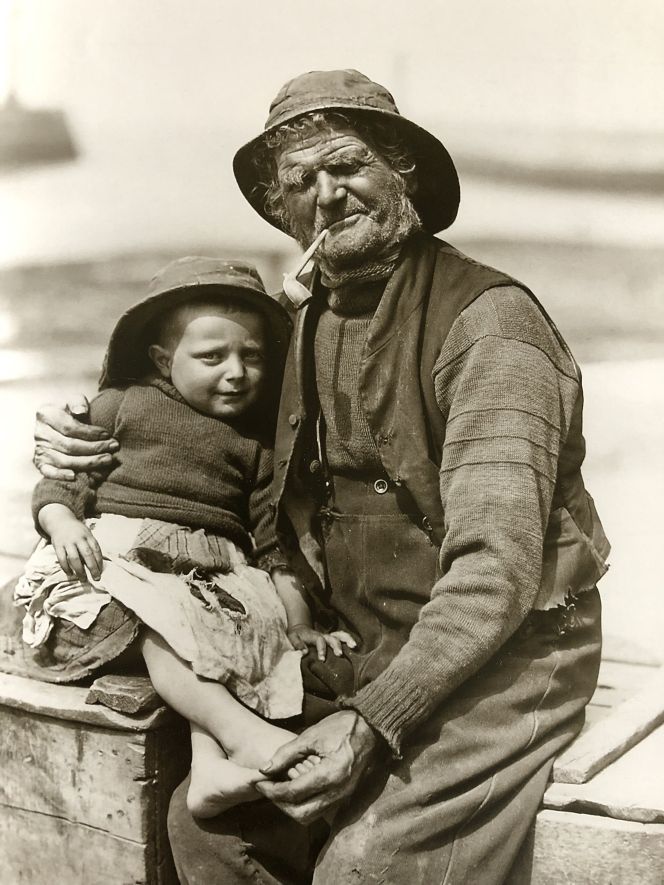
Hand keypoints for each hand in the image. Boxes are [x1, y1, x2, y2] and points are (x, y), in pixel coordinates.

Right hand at [34, 397, 117, 480]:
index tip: (107, 435)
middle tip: (113, 447)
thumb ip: (78, 402)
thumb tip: (81, 411)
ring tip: (107, 459)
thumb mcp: (74, 401)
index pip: (70, 427)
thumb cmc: (71, 412)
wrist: (59, 425)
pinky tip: (75, 476)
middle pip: (69, 445)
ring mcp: (39, 449)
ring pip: (64, 460)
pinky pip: (49, 472)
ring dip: (88, 462)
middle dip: (94, 448)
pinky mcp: (40, 463)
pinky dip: (60, 475)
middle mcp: (40, 433)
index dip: (90, 433)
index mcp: (46, 414)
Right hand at [46, 510, 103, 580]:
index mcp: (87, 535)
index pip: (96, 549)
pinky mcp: (58, 546)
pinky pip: (62, 559)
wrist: (60, 522)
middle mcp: (78, 538)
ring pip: (74, 558)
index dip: (99, 561)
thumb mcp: (87, 534)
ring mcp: (67, 542)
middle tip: (96, 578)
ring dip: (79, 570)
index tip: (101, 570)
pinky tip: (70, 574)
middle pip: (87, 554)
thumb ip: (91, 546)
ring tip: (83, 579)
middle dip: (92, 568)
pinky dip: (66, 568)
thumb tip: (97, 564)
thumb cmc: (77, 531)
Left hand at [255, 710, 379, 823]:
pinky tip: (295, 788)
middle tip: (266, 787)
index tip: (258, 780)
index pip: (292, 793)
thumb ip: (286, 753)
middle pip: (300, 814)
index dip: (271, 789)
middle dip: (279, 803)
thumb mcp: (311, 735)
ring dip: (291, 807)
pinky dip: (304, 804)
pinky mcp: (344, 796)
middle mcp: (337, 792)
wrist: (372, 729)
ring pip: (310, 816)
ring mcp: (343, 797)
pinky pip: (320, 809)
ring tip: (279, 788)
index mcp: (329, 775)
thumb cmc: (342, 727)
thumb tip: (264, 769)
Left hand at [287, 624, 356, 660]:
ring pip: (340, 635)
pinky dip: (349, 639)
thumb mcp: (293, 638)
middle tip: (339, 654)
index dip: (321, 649)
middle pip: (332, 638)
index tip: (322, 659)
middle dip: (337, 645)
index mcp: (313, 636)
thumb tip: (304, 652)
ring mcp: (329, 636)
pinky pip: (342, 637)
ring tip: (354, 646)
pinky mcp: (332, 638)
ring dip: (347, 639)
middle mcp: (323, 635)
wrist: (300, 628)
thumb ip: (298, 645)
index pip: (319, 640)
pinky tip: (355, 646)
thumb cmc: (296, 635)